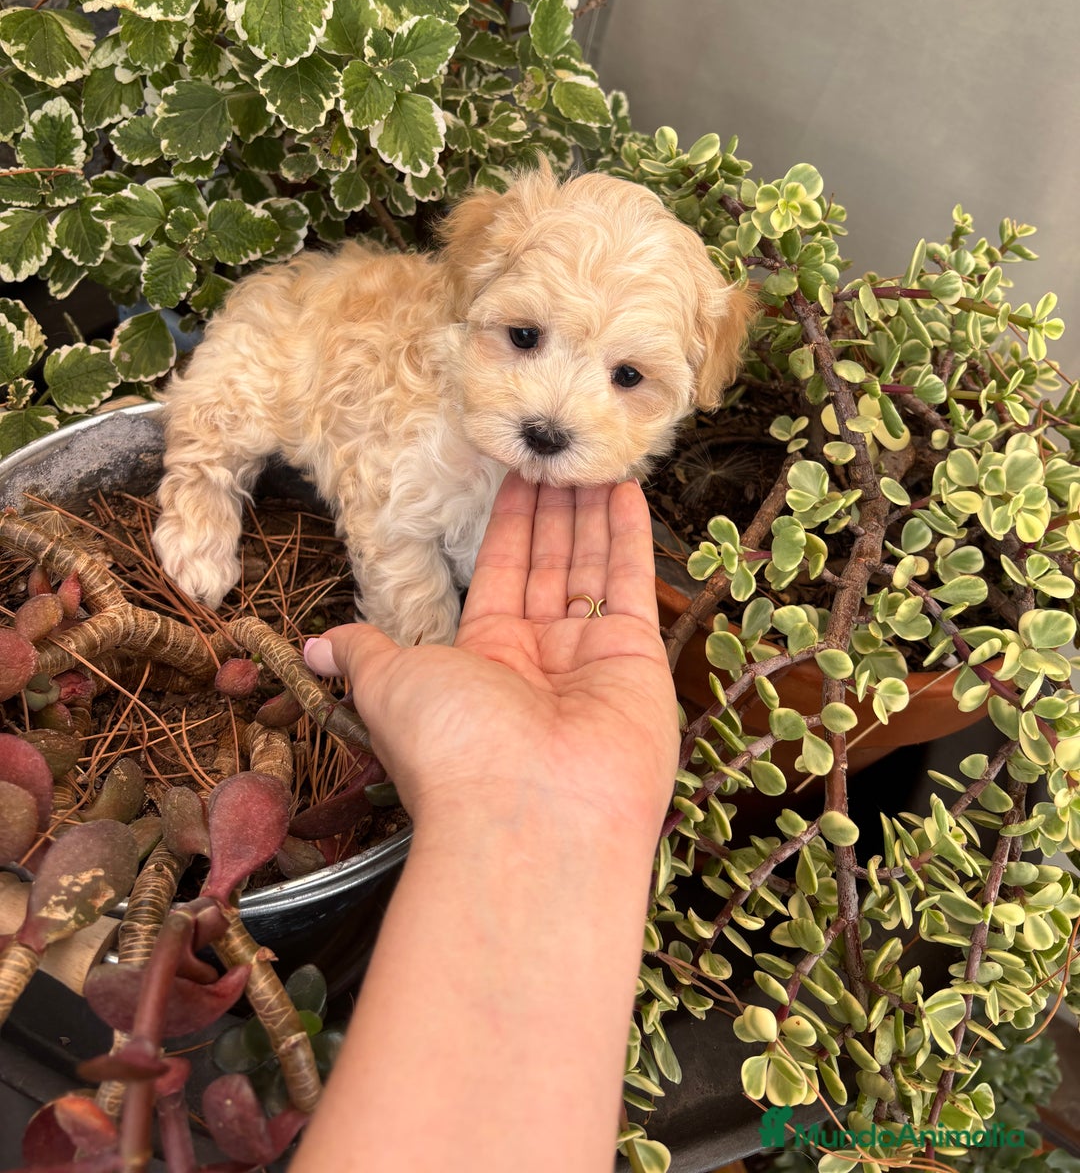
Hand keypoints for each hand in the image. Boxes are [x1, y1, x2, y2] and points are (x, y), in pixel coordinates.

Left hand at [304, 473, 678, 837]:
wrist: (527, 812)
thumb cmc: (451, 745)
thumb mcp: (389, 685)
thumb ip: (366, 652)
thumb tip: (318, 646)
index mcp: (481, 659)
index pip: (497, 574)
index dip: (506, 524)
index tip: (514, 475)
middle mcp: (539, 658)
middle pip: (547, 565)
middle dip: (554, 510)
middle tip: (559, 453)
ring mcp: (590, 659)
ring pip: (591, 566)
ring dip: (591, 510)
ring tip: (591, 455)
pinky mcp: (638, 659)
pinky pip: (632, 583)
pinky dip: (630, 534)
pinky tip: (626, 486)